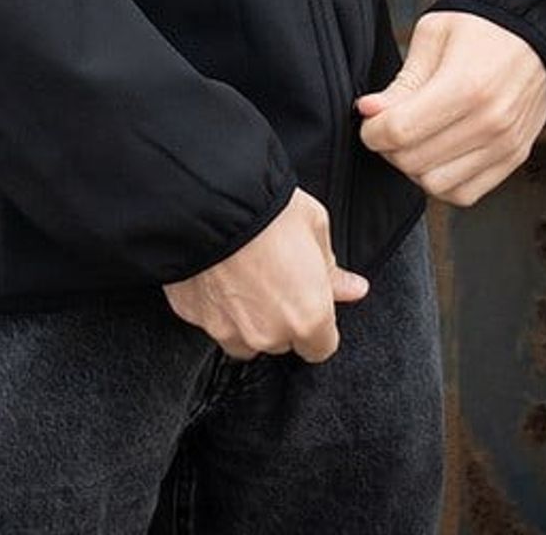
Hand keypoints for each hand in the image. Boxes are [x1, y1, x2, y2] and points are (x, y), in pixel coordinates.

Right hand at [163, 188, 368, 362]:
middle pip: (281, 341)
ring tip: (244, 274)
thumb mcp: (315, 226)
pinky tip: (218, 272)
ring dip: (247, 317)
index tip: (310, 301)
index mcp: (307, 316)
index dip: (318, 324)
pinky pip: (210, 320)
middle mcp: (267, 334)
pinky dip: (215, 303)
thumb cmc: (268, 208)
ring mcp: (227, 330)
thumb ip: (332, 269)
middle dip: (281, 317)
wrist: (209, 198)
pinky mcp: (193, 317)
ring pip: (244, 338)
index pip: (321, 347)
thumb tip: (352, 288)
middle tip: (275, 275)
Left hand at [355, 11, 545, 206]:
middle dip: (389, 148)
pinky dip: (443, 182)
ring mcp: (505, 145)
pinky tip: (438, 154)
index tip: (370, 118)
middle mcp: (490, 122)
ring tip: (415, 139)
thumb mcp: (435, 35)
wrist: (537, 32)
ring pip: (436, 185)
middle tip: (390, 125)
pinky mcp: (514, 158)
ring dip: (414, 168)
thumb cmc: (482, 28)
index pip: (400, 131)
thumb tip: (367, 111)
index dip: (372, 130)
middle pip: (414, 162)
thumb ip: (402, 81)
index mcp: (466, 85)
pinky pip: (465, 194)